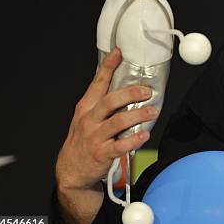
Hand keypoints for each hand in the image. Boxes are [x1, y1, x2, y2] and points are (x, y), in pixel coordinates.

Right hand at [55, 47, 157, 191]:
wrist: (71, 170)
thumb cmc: (83, 139)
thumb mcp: (86, 117)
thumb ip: (102, 101)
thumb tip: (125, 83)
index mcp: (86, 107)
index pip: (97, 83)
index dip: (107, 67)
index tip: (118, 53)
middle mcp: (89, 120)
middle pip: (109, 101)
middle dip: (130, 93)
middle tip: (146, 90)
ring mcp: (95, 137)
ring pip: (118, 122)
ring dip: (138, 115)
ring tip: (152, 111)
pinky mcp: (102, 154)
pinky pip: (120, 146)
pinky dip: (134, 140)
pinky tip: (144, 135)